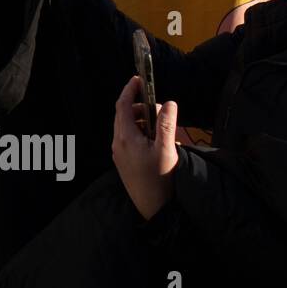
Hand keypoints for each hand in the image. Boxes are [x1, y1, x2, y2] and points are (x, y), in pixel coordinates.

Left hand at [112, 76, 179, 219]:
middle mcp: (118, 142)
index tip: (139, 79)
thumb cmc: (159, 180)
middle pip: (126, 115)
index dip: (130, 90)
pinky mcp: (125, 161)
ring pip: (129, 127)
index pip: (123, 105)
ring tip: (164, 129)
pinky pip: (131, 139)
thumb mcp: (166, 149)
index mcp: (125, 137)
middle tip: (162, 110)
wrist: (152, 208)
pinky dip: (144, 134)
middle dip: (142, 107)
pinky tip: (160, 143)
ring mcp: (120, 153)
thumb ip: (166, 124)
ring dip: (145, 122)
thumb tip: (168, 103)